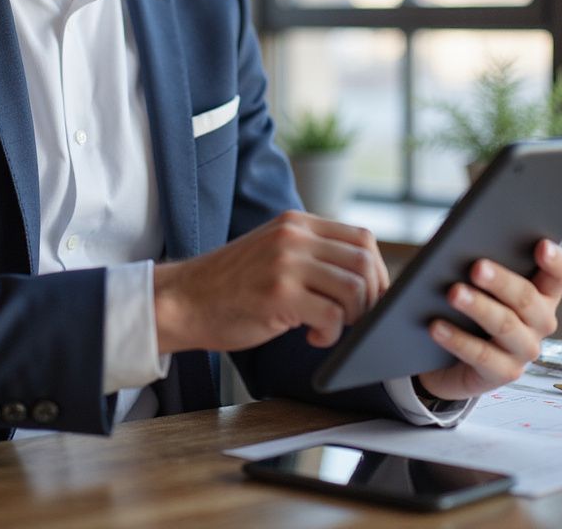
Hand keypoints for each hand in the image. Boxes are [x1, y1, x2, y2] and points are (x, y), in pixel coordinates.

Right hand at [153, 210, 388, 354]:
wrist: (184, 299)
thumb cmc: (232, 285)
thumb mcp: (274, 252)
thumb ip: (312, 253)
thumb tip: (364, 277)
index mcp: (296, 223)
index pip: (362, 238)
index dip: (377, 272)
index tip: (372, 298)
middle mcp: (293, 236)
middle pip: (364, 262)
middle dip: (372, 297)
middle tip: (355, 319)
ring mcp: (285, 262)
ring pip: (354, 288)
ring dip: (353, 317)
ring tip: (330, 327)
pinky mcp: (278, 293)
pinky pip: (332, 316)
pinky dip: (331, 335)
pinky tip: (312, 338)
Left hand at [417, 239, 561, 400]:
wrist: (444, 356)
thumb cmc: (461, 304)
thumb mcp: (469, 279)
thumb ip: (472, 260)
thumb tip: (455, 242)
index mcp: (540, 293)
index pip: (559, 274)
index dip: (554, 260)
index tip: (541, 244)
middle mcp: (539, 323)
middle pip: (527, 298)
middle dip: (502, 281)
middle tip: (477, 267)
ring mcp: (523, 351)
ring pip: (505, 326)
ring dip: (479, 307)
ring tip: (453, 293)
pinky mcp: (502, 374)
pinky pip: (481, 356)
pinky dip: (457, 339)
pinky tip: (436, 326)